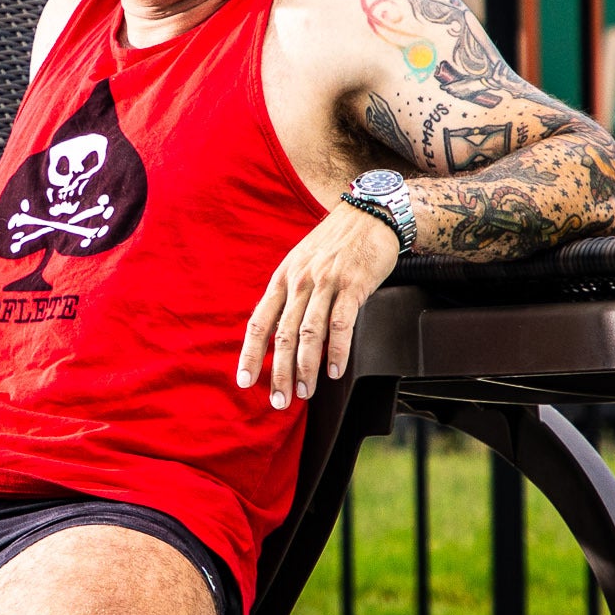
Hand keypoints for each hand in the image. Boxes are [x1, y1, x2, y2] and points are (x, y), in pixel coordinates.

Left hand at [237, 203, 398, 409]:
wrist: (370, 214)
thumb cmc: (335, 243)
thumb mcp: (301, 263)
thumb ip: (290, 296)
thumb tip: (279, 334)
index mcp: (282, 279)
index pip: (259, 322)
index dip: (250, 354)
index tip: (244, 381)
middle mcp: (299, 282)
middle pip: (282, 335)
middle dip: (278, 372)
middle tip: (279, 400)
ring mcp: (326, 283)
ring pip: (309, 333)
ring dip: (306, 368)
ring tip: (305, 392)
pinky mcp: (353, 285)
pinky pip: (341, 323)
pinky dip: (337, 350)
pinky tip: (335, 371)